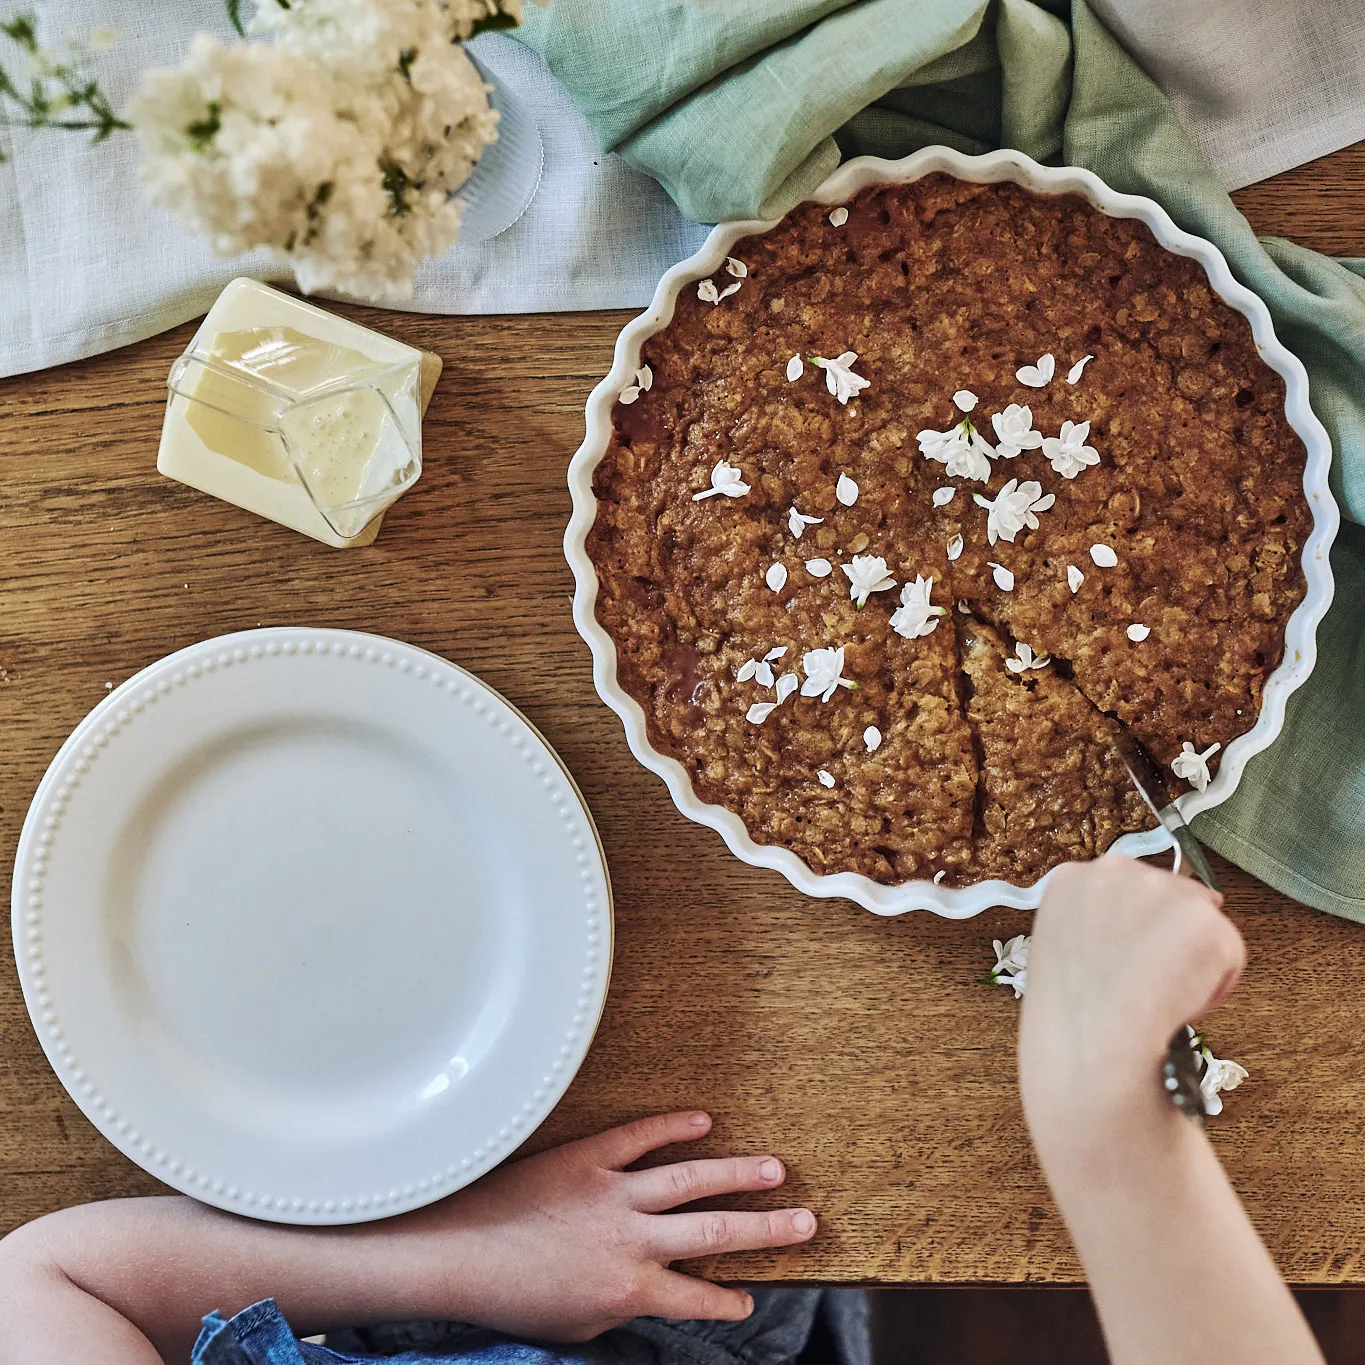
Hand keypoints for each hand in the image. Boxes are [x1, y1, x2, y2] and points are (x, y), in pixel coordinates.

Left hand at [415, 1110, 815, 1341]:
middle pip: (715, 1232)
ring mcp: (612, 1193)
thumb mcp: (573, 1327)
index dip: (727, 1301)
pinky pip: (639, 1136)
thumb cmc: (510, 1298)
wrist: (459, 1252)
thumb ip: (615, 1311)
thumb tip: (638, 1298)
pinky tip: (703, 1120)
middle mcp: (631, 1240)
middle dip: (766, 1228)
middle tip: (808, 1219)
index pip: (696, 1299)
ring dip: (737, 1173)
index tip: (748, 1298)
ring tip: (776, 1168)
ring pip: (690, 1179)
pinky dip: (672, 1125)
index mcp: (629, 1289)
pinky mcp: (586, 1157)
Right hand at [1018, 856, 1243, 1156]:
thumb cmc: (1073, 1023)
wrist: (1091, 1056)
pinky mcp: (1204, 922)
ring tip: (1155, 1000)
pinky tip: (1177, 1006)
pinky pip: (1230, 955)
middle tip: (1141, 988)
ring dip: (1191, 964)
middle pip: (1170, 897)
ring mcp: (1161, 892)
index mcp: (1069, 880)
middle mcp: (1114, 871)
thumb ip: (1101, 923)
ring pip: (1202, 925)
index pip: (1123, 888)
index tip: (1120, 966)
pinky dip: (1214, 988)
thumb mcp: (1065, 951)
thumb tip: (1169, 912)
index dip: (1128, 933)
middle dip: (1167, 939)